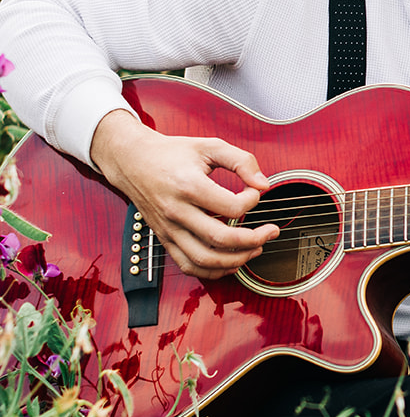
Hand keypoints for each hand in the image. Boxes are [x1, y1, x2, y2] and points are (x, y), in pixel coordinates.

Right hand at [90, 108, 279, 280]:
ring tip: (256, 248)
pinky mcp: (165, 239)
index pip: (231, 206)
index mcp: (189, 186)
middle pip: (221, 239)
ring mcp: (169, 229)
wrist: (132, 161)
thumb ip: (241, 161)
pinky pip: (189, 266)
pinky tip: (231, 261)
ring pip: (205, 259)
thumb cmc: (172, 153)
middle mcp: (177, 211)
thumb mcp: (209, 146)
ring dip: (236, 260)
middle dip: (254, 240)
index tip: (255, 192)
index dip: (253, 201)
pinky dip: (213, 270)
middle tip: (270, 232)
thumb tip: (263, 185)